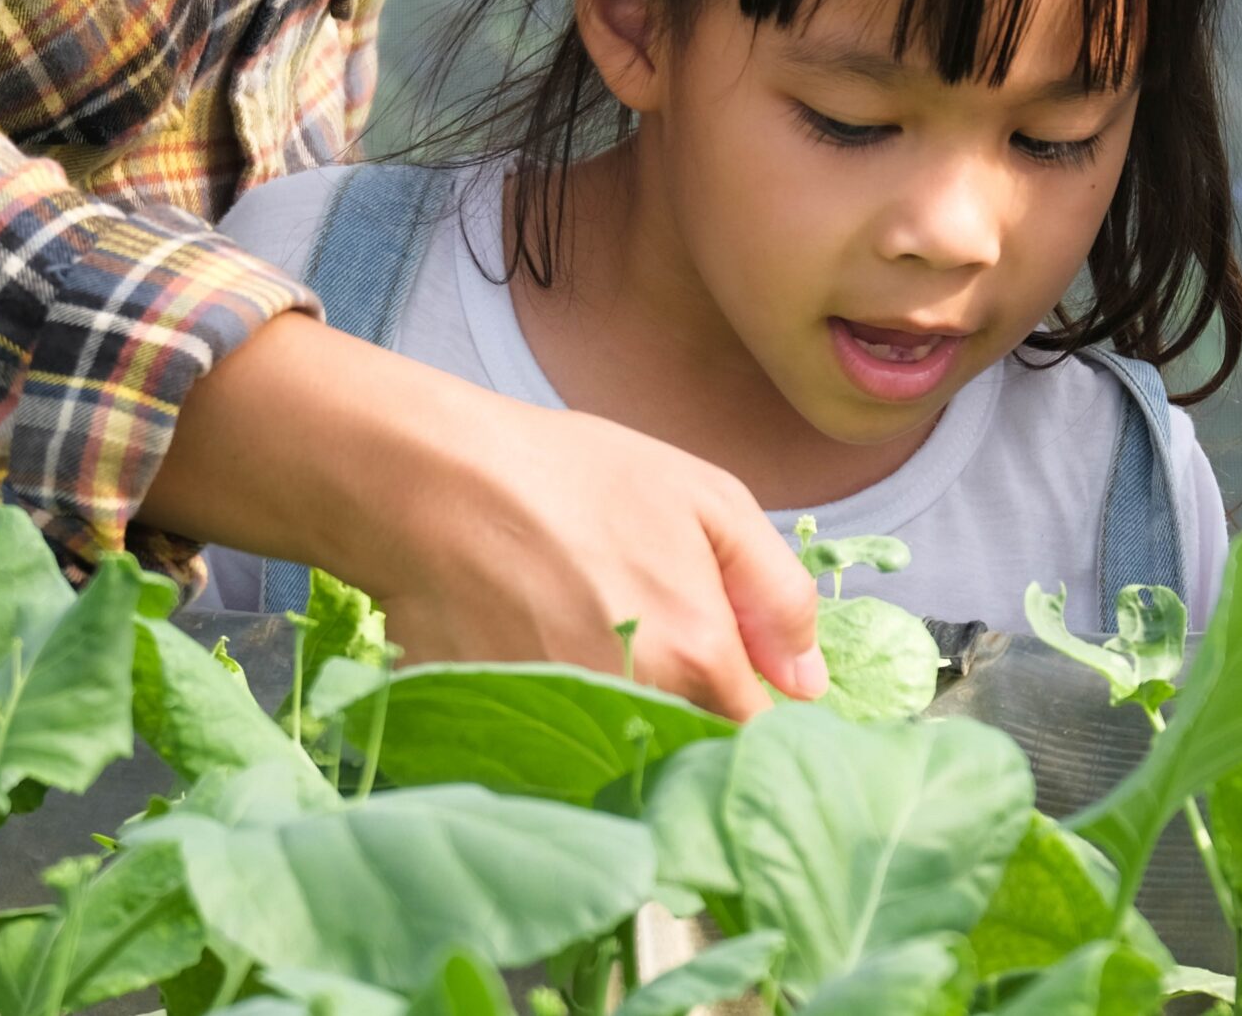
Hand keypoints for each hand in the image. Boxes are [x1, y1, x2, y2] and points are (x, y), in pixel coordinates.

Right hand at [143, 312, 825, 718]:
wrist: (431, 485)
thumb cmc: (569, 476)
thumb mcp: (706, 498)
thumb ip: (776, 593)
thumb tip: (811, 680)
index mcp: (700, 659)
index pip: (761, 735)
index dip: (756, 709)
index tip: (739, 679)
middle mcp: (640, 715)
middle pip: (695, 756)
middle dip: (697, 723)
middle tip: (662, 654)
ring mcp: (568, 739)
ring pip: (629, 764)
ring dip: (631, 733)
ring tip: (597, 654)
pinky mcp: (503, 747)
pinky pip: (559, 765)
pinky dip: (564, 738)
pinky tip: (547, 669)